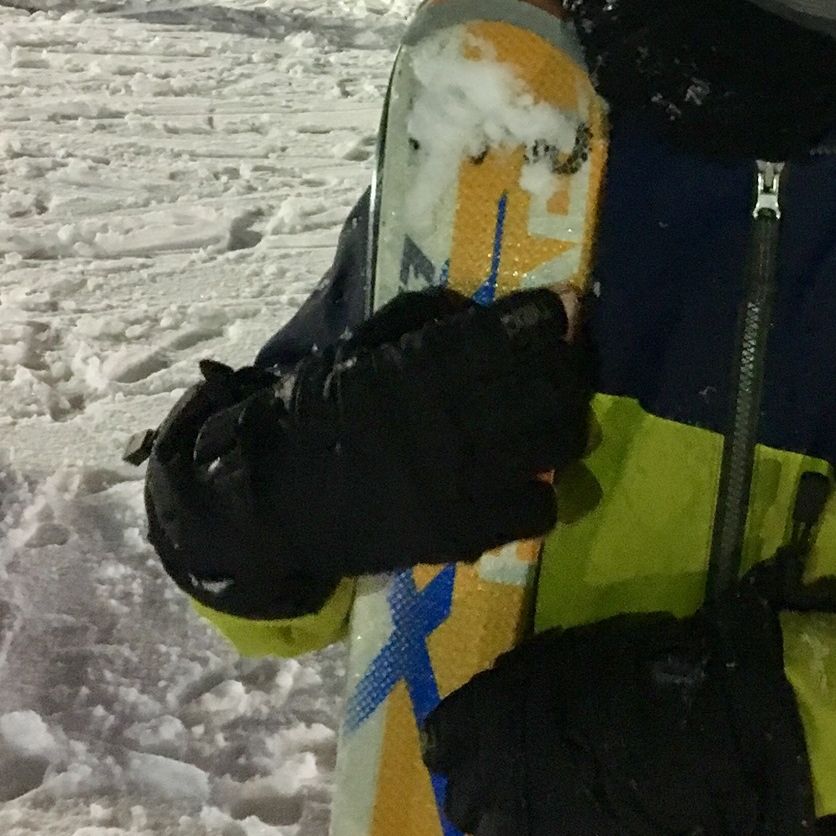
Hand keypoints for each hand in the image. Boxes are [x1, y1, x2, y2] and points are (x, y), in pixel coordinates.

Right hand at [139, 287, 593, 617]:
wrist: (267, 498)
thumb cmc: (315, 410)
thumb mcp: (360, 347)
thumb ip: (422, 322)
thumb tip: (484, 304)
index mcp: (418, 366)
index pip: (512, 331)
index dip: (548, 315)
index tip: (561, 308)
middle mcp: (448, 420)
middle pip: (552, 385)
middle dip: (569, 368)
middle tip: (563, 364)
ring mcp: (460, 480)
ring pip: (559, 443)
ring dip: (566, 424)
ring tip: (552, 421)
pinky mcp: (461, 532)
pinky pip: (538, 509)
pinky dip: (543, 491)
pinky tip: (525, 479)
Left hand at [424, 580, 821, 835]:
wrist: (691, 733)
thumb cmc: (639, 674)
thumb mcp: (568, 653)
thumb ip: (526, 681)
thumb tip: (511, 695)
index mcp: (483, 713)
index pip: (443, 740)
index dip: (466, 748)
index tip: (488, 750)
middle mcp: (482, 772)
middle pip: (459, 801)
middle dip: (487, 797)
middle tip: (526, 792)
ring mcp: (509, 828)